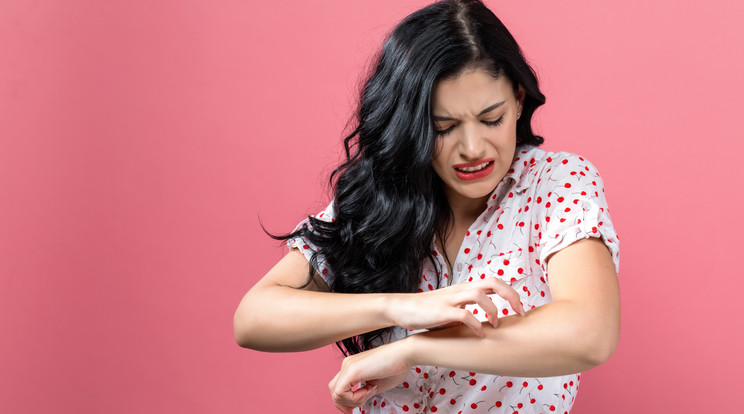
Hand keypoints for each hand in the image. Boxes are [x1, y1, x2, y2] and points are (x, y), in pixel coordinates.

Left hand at [328, 340, 411, 413]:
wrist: (405, 354)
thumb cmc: (396, 367)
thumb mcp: (376, 385)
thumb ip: (364, 392)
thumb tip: (359, 401)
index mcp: (352, 367)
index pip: (338, 387)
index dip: (345, 401)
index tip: (358, 406)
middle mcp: (347, 365)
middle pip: (333, 390)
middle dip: (344, 404)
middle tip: (356, 409)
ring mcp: (348, 366)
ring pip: (335, 393)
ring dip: (352, 401)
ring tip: (370, 393)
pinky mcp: (352, 370)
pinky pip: (341, 392)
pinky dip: (354, 398)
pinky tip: (369, 391)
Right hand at [388, 278, 524, 336]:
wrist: (403, 308)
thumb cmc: (429, 310)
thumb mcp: (453, 307)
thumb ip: (469, 309)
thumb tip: (488, 322)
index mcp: (465, 288)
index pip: (494, 281)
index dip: (512, 293)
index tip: (520, 310)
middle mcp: (461, 290)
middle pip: (493, 282)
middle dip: (511, 296)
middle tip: (519, 313)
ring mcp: (451, 299)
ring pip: (480, 295)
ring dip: (493, 310)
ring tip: (496, 325)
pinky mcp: (442, 311)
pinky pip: (464, 315)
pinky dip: (476, 325)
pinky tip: (480, 335)